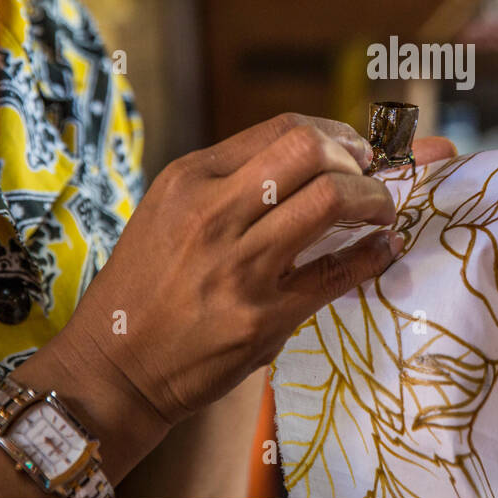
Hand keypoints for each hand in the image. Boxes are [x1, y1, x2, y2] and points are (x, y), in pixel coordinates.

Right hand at [54, 112, 417, 428]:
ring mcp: (239, 266)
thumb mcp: (169, 210)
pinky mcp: (262, 318)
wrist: (114, 368)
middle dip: (358, 159)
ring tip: (381, 210)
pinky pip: (338, 273)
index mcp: (190, 179)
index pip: (283, 129)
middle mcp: (213, 214)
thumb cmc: (144, 285)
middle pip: (311, 152)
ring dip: (374, 200)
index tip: (354, 148)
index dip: (334, 133)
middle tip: (372, 175)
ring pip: (331, 201)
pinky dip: (373, 255)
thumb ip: (230, 180)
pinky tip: (383, 250)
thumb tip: (312, 157)